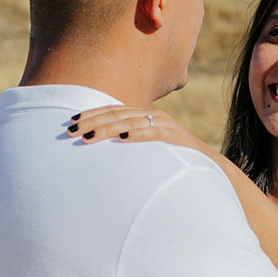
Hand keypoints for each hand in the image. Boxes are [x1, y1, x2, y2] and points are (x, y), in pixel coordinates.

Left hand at [68, 105, 217, 159]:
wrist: (207, 166)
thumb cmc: (172, 159)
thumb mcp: (147, 147)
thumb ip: (129, 141)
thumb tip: (103, 148)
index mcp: (143, 115)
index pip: (111, 111)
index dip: (90, 115)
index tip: (70, 122)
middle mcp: (151, 115)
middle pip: (115, 114)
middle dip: (91, 122)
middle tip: (70, 131)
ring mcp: (163, 124)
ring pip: (129, 122)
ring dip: (106, 129)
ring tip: (88, 137)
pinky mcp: (174, 136)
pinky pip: (152, 133)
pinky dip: (136, 134)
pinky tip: (121, 138)